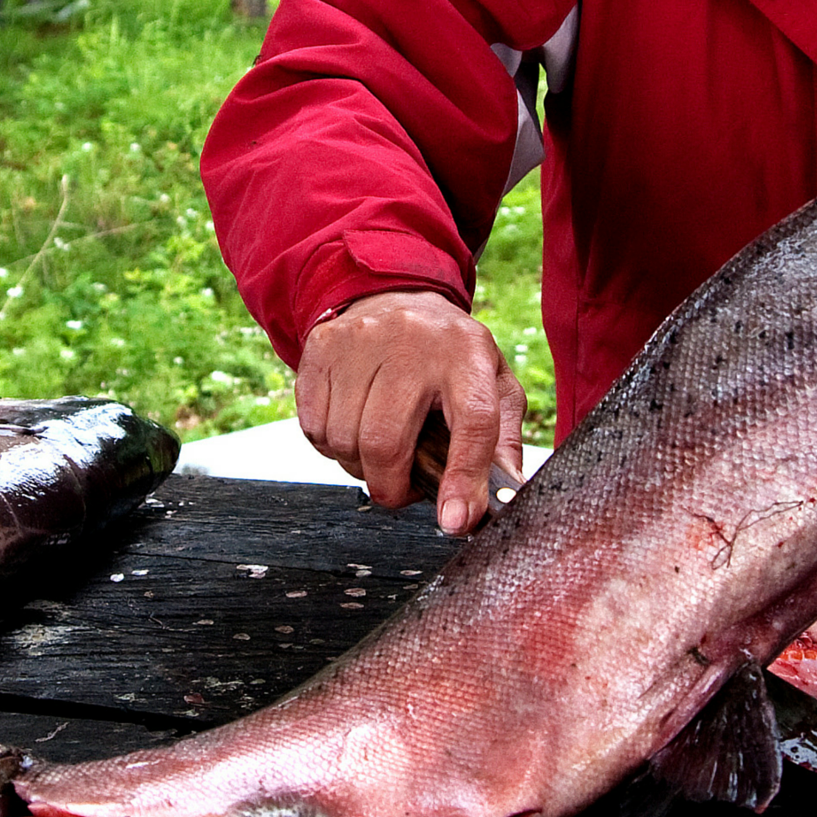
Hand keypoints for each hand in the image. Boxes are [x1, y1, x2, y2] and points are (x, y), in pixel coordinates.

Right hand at [296, 290, 526, 534]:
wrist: (397, 294)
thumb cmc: (450, 354)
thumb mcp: (493, 384)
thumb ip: (502, 442)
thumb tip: (503, 498)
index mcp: (467, 355)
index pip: (473, 423)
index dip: (463, 479)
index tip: (454, 522)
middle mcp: (413, 343)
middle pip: (386, 441)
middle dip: (390, 487)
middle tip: (400, 490)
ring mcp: (361, 342)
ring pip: (345, 440)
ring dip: (359, 467)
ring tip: (378, 453)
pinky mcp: (322, 349)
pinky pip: (314, 427)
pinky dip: (330, 446)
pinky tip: (352, 428)